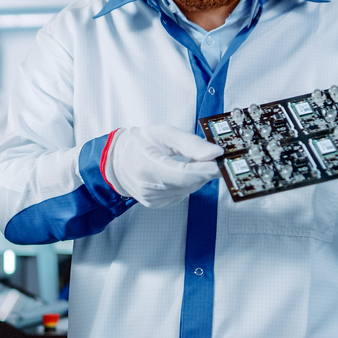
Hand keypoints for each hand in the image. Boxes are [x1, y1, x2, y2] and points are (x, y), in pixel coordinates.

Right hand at [105, 125, 223, 207]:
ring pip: (188, 190)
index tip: (220, 161)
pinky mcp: (156, 204)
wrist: (118, 159)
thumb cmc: (139, 143)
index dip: (205, 169)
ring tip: (192, 161)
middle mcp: (148, 188)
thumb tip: (215, 153)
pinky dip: (187, 183)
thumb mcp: (164, 133)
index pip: (184, 175)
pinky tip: (181, 171)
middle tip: (213, 157)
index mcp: (146, 167)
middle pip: (188, 183)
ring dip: (196, 176)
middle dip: (204, 170)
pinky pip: (181, 194)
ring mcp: (152, 199)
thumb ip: (191, 143)